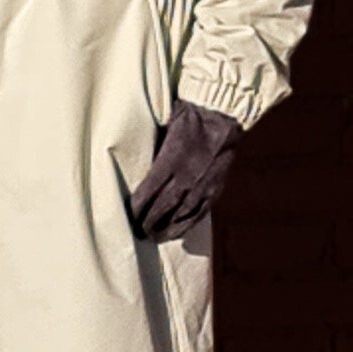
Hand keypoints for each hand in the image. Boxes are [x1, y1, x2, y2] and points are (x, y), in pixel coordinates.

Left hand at [127, 99, 241, 240]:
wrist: (223, 113)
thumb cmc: (189, 115)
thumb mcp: (165, 126)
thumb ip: (155, 149)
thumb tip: (139, 164)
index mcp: (171, 160)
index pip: (149, 191)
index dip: (138, 207)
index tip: (129, 216)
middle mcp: (187, 175)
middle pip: (164, 207)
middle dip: (149, 222)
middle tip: (138, 233)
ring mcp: (203, 183)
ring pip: (182, 213)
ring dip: (168, 228)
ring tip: (155, 238)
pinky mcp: (216, 186)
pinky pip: (201, 210)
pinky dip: (189, 223)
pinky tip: (179, 231)